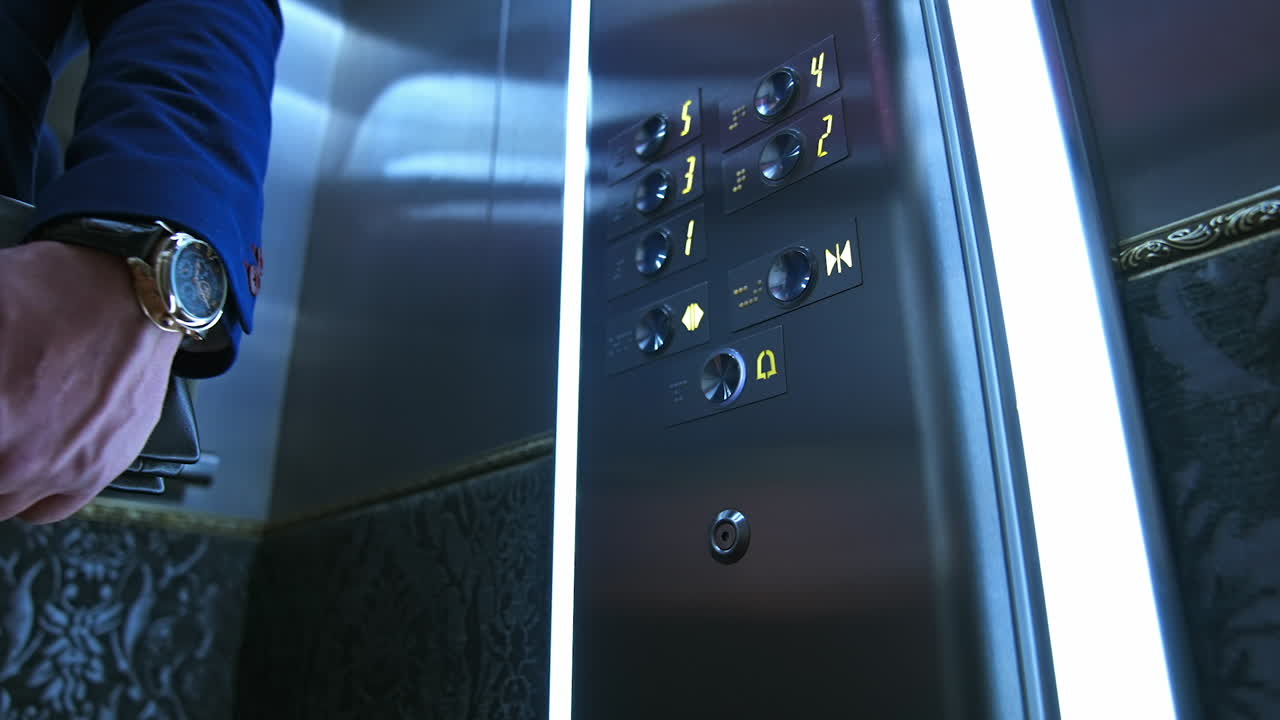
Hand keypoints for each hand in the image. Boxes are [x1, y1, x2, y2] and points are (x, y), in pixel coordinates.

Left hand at [0, 241, 179, 522]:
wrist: (139, 293)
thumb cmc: (62, 293)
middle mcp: (24, 455)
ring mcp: (66, 468)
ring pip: (6, 504)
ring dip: (3, 479)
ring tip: (7, 447)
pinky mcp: (103, 466)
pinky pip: (52, 507)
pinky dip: (35, 493)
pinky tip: (30, 464)